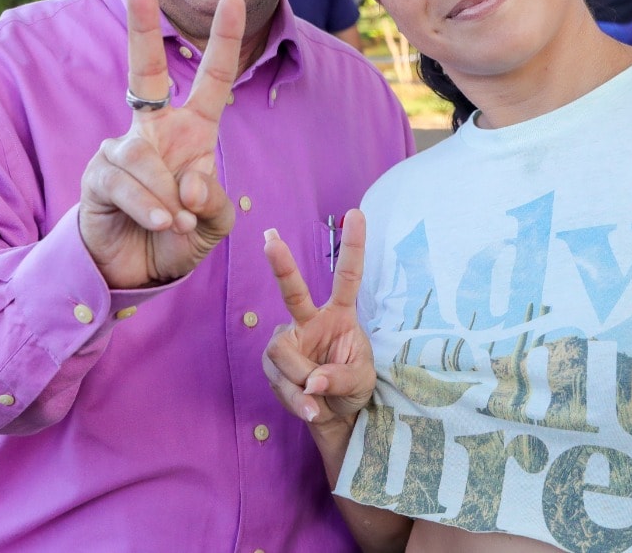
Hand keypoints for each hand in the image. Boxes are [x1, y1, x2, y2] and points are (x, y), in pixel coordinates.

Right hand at [78, 0, 240, 288]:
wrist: (135, 272)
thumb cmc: (178, 237)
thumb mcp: (214, 224)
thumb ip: (214, 201)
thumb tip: (190, 180)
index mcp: (193, 131)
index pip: (212, 78)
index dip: (223, 41)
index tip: (232, 0)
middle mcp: (156, 130)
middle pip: (145, 69)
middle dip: (141, 29)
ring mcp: (123, 149)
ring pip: (143, 156)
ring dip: (165, 194)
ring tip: (176, 222)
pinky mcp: (98, 175)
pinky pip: (123, 181)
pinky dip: (147, 204)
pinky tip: (160, 221)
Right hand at [262, 209, 374, 426]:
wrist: (335, 417)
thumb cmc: (353, 388)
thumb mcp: (361, 381)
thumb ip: (339, 378)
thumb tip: (312, 381)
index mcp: (341, 314)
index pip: (347, 276)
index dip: (352, 246)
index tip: (356, 213)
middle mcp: (311, 320)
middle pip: (294, 291)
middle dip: (282, 266)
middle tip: (270, 240)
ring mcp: (289, 340)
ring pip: (283, 354)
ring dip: (302, 382)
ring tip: (319, 398)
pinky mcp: (274, 364)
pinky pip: (280, 381)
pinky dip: (298, 400)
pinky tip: (311, 408)